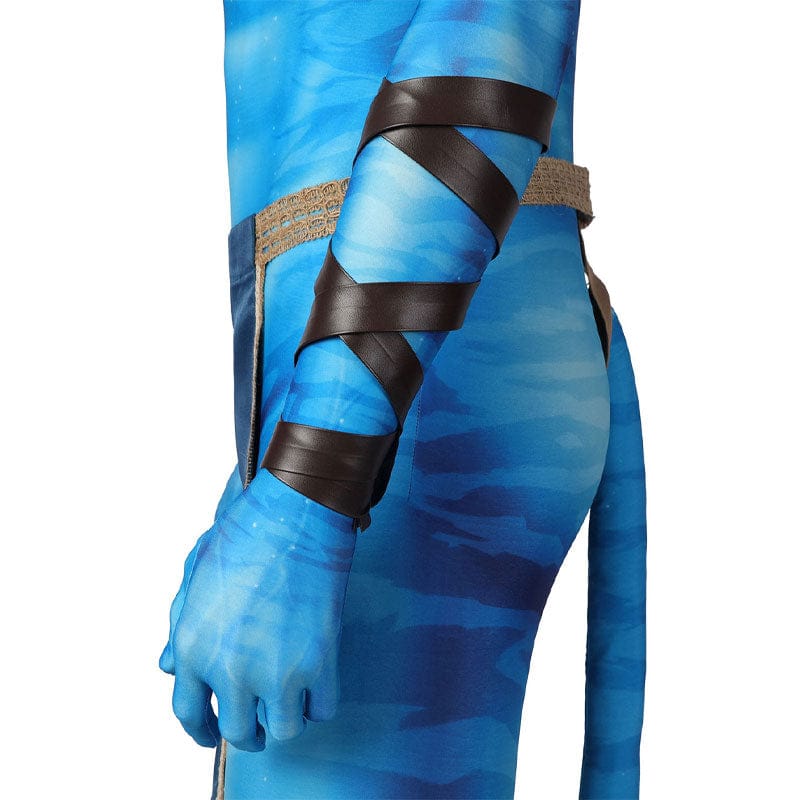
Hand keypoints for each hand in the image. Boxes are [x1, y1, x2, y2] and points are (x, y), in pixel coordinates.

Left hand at [158, 466, 356, 749]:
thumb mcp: (195, 578)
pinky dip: (318, 701)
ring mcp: (277, 670)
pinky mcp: (319, 662)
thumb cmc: (243, 536)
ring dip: (284, 720)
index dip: (201, 731)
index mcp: (194, 647)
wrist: (293, 516)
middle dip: (246, 732)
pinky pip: (322, 709)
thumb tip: (170, 667)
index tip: (211, 734)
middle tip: (256, 722)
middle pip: (238, 731)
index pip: (189, 713)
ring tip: (288, 703)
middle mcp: (231, 668)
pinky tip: (314, 684)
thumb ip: (180, 628)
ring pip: (282, 730)